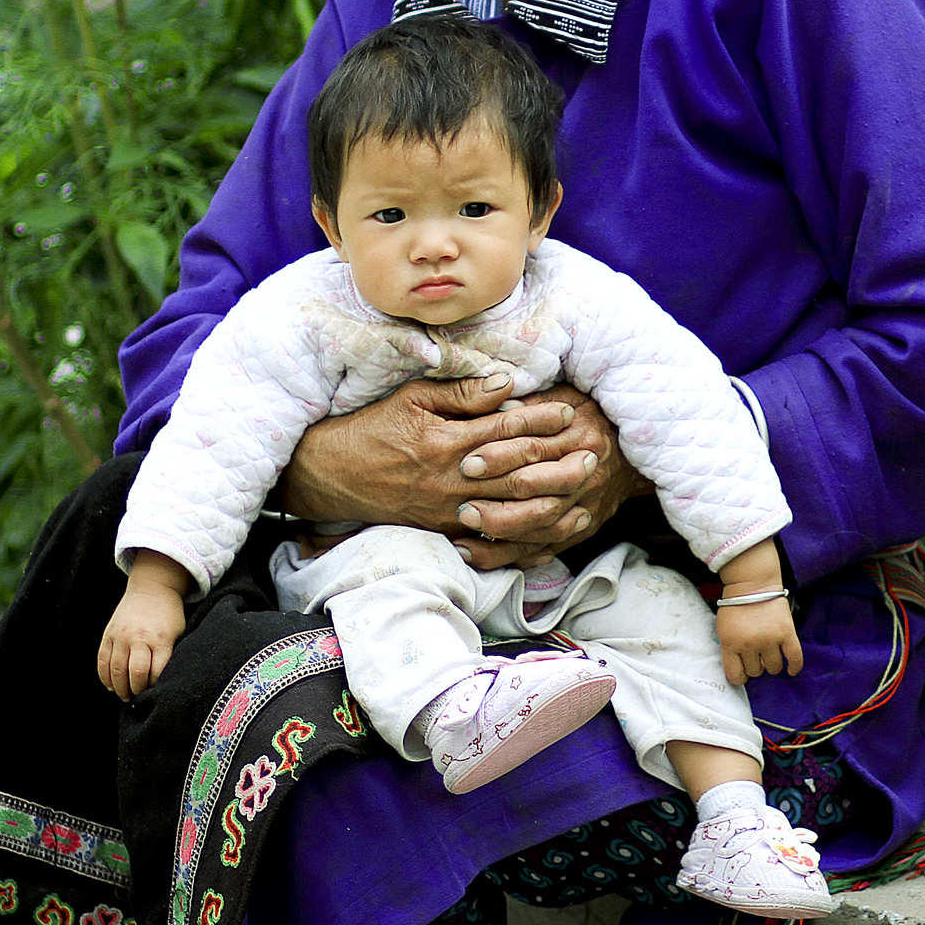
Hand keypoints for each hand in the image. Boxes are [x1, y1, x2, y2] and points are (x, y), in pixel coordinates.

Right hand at [97, 551, 189, 701]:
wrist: (152, 588)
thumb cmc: (169, 615)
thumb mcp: (179, 633)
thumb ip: (171, 655)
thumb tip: (167, 683)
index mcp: (161, 639)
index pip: (156, 672)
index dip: (155, 687)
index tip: (156, 692)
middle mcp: (140, 637)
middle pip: (135, 673)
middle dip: (136, 691)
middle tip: (138, 698)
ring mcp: (121, 635)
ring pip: (116, 670)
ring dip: (120, 688)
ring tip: (125, 696)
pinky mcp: (108, 634)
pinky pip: (102, 661)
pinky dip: (105, 677)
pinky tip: (111, 686)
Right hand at [274, 376, 648, 569]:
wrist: (332, 475)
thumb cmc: (375, 427)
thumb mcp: (413, 398)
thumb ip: (461, 394)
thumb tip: (508, 384)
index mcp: (445, 443)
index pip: (505, 430)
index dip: (540, 420)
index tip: (569, 412)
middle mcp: (450, 481)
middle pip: (517, 475)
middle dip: (557, 465)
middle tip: (592, 454)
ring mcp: (447, 512)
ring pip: (510, 514)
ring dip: (550, 505)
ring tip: (581, 495)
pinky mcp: (443, 532)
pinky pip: (491, 540)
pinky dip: (522, 538)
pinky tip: (547, 533)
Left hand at [455, 383, 650, 568]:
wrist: (632, 449)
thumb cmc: (586, 413)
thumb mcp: (563, 394)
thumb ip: (528, 401)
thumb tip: (491, 398)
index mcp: (578, 435)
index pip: (534, 448)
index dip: (498, 456)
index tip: (465, 462)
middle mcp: (585, 472)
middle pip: (539, 492)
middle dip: (498, 500)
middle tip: (463, 505)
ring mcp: (587, 504)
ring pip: (543, 525)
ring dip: (502, 531)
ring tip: (466, 528)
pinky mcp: (583, 528)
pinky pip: (546, 547)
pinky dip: (512, 554)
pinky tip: (478, 554)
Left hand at [717, 599, 803, 684]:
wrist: (752, 584)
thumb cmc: (735, 606)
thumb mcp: (723, 629)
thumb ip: (729, 650)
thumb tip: (739, 672)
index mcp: (730, 643)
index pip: (736, 675)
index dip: (740, 677)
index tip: (743, 673)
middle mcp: (750, 643)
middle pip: (756, 671)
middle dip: (755, 665)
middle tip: (756, 655)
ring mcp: (769, 639)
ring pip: (773, 668)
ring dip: (771, 664)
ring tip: (769, 654)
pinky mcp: (786, 633)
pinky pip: (795, 658)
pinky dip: (794, 666)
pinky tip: (791, 670)